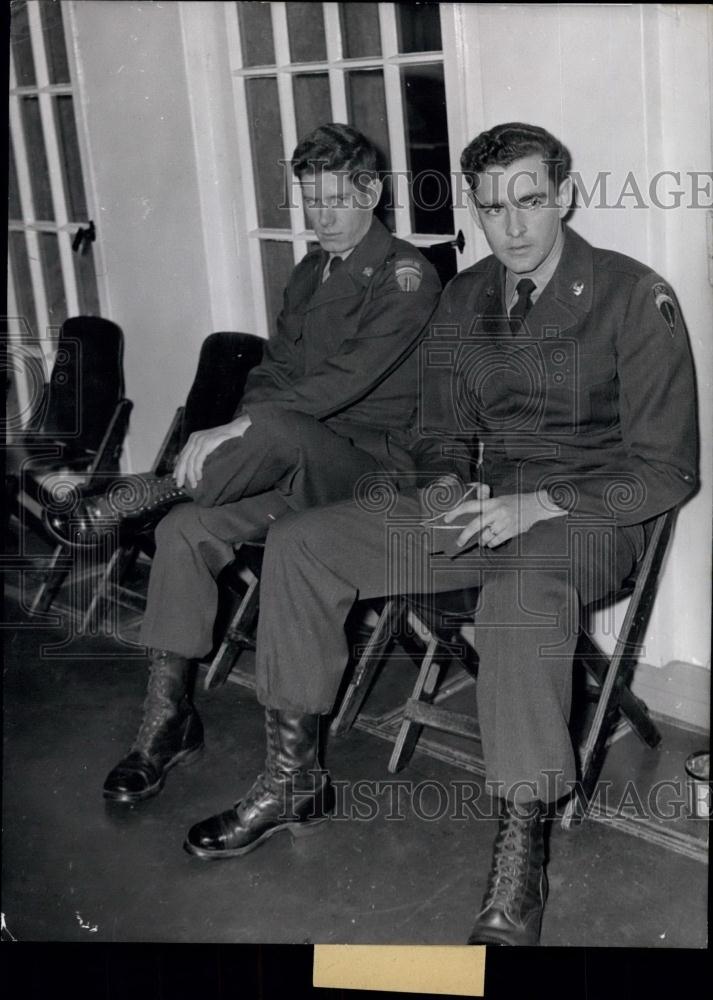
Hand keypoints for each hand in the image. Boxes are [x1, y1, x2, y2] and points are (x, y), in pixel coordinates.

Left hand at [174, 414, 251, 488]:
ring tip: (193, 484)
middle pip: (183, 459)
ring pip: (190, 461)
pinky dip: (197, 470)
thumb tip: (196, 467)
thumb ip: (203, 452)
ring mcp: (200, 440)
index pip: (183, 455)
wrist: (239, 429)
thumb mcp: (211, 445)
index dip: (178, 467)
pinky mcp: (207, 443)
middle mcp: (195, 438)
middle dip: (181, 473)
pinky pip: (198, 460)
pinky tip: (199, 477)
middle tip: (180, 485)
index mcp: (194, 438)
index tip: (176, 478)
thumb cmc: (228, 439)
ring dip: (190, 475)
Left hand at [444, 489, 564, 550]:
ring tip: (483, 539)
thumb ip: (486, 501)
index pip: (469, 506)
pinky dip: (491, 543)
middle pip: (474, 526)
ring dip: (482, 540)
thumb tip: (472, 497)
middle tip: (458, 542)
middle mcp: (496, 512)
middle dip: (464, 536)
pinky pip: (495, 541)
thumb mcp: (500, 499)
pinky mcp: (511, 532)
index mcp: (492, 503)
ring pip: (485, 537)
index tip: (447, 518)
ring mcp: (504, 523)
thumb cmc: (516, 502)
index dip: (456, 512)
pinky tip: (492, 540)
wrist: (536, 506)